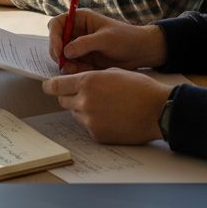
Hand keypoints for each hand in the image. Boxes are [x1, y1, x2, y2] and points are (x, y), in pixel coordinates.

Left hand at [42, 69, 172, 143]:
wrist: (158, 111)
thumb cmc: (140, 88)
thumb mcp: (113, 72)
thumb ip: (92, 78)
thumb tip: (78, 82)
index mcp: (88, 82)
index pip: (55, 85)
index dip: (50, 85)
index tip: (48, 86)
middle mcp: (84, 101)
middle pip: (62, 100)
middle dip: (69, 96)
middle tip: (84, 94)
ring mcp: (89, 120)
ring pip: (75, 113)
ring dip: (83, 109)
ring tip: (105, 106)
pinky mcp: (96, 135)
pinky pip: (88, 126)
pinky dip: (95, 122)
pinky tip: (111, 118)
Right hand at [48, 10, 167, 72]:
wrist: (140, 52)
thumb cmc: (125, 38)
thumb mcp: (105, 39)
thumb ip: (85, 44)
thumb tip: (65, 52)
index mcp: (80, 19)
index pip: (57, 24)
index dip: (53, 36)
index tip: (58, 51)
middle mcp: (77, 32)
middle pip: (56, 42)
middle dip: (58, 54)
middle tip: (64, 65)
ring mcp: (80, 47)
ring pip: (63, 57)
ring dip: (66, 65)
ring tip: (78, 70)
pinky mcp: (84, 60)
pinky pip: (72, 66)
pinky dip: (74, 71)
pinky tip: (85, 72)